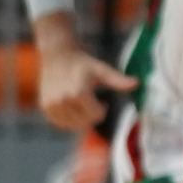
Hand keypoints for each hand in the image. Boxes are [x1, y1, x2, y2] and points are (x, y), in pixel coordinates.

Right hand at [32, 12, 137, 130]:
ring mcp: (52, 105)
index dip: (102, 109)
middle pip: (86, 123)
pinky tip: (71, 106)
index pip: (97, 115)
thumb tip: (137, 83)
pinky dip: (69, 119)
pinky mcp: (46, 108)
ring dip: (81, 118)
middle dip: (92, 115)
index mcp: (78, 92)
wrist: (57, 56)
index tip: (102, 100)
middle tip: (92, 102)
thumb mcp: (102, 70)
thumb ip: (118, 80)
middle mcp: (62, 100)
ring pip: (74, 126)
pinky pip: (62, 124)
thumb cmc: (83, 63)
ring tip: (81, 102)